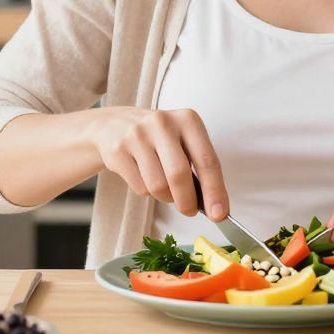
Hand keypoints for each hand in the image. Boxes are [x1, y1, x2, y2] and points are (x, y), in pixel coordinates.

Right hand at [85, 108, 228, 220]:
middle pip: (180, 175)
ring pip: (158, 186)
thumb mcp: (182, 140)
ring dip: (165, 197)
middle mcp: (163, 123)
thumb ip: (198, 166)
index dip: (215, 191)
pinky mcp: (117, 150)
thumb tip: (213, 204)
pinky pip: (139, 187)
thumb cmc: (158, 137)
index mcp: (187, 120)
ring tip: (164, 187)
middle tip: (189, 210)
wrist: (114, 124)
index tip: (220, 214)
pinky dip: (146, 192)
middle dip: (187, 202)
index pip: (207, 160)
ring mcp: (137, 135)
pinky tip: (144, 177)